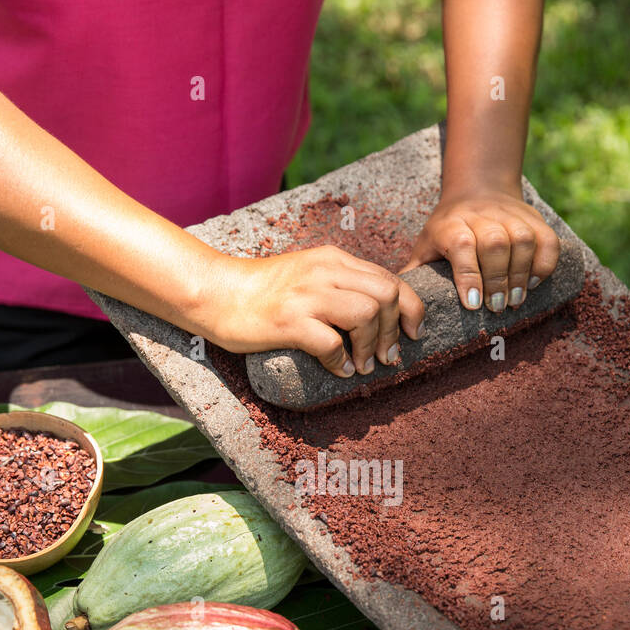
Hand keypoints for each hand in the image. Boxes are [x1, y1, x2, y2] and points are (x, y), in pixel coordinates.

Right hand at [203, 245, 424, 378]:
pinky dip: (341, 361)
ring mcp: (307, 295)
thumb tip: (377, 313)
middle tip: (387, 356)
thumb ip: (340, 284)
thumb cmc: (263, 290)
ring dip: (370, 346)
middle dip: (395, 330)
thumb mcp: (308, 274)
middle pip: (386, 294)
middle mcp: (324, 272)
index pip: (389, 278)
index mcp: (333, 259)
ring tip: (361, 365)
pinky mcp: (289, 321)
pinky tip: (337, 370)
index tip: (413, 333)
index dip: (411, 308)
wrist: (216, 292)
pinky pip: (332, 343)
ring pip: (366, 314)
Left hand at [403, 186, 560, 312]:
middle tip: (496, 308)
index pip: (462, 245)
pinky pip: (547, 240)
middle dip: (497, 280)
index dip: (469, 275)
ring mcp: (510, 214)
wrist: (478, 189)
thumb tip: (398, 308)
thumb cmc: (446, 230)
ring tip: (515, 300)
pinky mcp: (533, 218)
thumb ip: (415, 273)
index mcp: (450, 224)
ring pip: (523, 240)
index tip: (474, 305)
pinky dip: (544, 263)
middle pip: (495, 243)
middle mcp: (481, 215)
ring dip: (521, 274)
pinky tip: (532, 282)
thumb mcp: (425, 245)